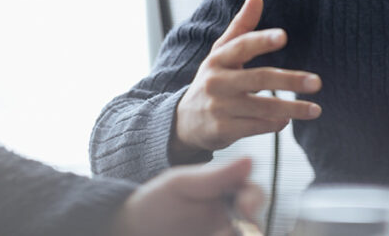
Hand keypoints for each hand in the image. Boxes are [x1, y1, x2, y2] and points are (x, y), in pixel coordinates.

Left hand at [112, 157, 263, 235]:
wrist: (133, 230)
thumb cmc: (156, 201)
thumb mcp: (181, 184)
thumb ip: (215, 176)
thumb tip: (250, 160)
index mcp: (226, 189)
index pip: (252, 191)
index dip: (254, 199)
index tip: (245, 208)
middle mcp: (230, 214)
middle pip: (255, 221)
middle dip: (252, 226)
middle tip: (231, 231)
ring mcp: (223, 231)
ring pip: (246, 233)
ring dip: (241, 233)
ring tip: (217, 234)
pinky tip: (213, 235)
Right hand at [172, 0, 321, 157]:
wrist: (183, 122)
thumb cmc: (212, 80)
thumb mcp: (221, 53)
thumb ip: (241, 26)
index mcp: (218, 59)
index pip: (241, 45)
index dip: (262, 40)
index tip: (284, 36)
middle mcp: (217, 82)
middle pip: (259, 78)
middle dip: (290, 80)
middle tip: (317, 82)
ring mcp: (219, 108)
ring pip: (262, 107)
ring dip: (292, 109)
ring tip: (315, 109)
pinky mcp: (223, 131)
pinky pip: (256, 126)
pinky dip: (274, 124)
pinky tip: (286, 121)